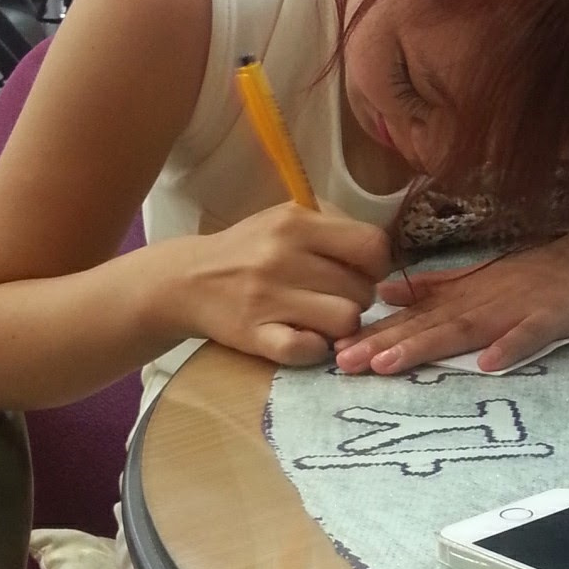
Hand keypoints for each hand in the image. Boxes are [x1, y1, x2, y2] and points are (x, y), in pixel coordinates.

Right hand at [185, 203, 391, 366]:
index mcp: (296, 222)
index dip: (377, 264)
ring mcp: (268, 299)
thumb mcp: (286, 218)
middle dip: (358, 297)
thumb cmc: (249, 248)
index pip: (372, 245)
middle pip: (362, 289)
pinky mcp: (255, 335)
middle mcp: (282, 257)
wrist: (186, 280)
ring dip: (341, 326)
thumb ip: (333, 226)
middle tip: (335, 297)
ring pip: (345, 321)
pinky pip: (309, 351)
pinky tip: (305, 338)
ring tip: (322, 318)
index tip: (361, 271)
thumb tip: (381, 252)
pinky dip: (315, 349)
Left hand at [334, 234, 568, 374]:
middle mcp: (483, 300)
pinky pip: (532, 333)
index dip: (374, 333)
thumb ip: (436, 288)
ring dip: (427, 345)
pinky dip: (511, 346)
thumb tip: (384, 294)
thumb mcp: (482, 277)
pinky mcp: (555, 316)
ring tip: (390, 364)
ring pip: (466, 329)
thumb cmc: (542, 272)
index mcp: (465, 295)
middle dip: (384, 343)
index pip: (413, 317)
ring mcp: (518, 308)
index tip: (334, 350)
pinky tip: (488, 364)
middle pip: (428, 325)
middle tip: (344, 362)